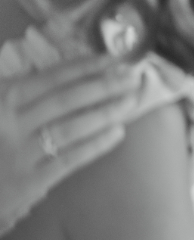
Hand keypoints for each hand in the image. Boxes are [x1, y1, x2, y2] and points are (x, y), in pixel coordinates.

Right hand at [0, 57, 139, 234]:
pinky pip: (69, 158)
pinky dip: (96, 144)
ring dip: (107, 111)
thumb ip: (18, 88)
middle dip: (105, 85)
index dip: (86, 66)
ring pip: (72, 126)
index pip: (50, 77)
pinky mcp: (27, 182)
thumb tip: (64, 71)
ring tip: (132, 99)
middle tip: (134, 75)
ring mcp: (18, 152)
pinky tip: (117, 132)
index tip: (115, 57)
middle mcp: (8, 121)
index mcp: (1, 97)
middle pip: (67, 98)